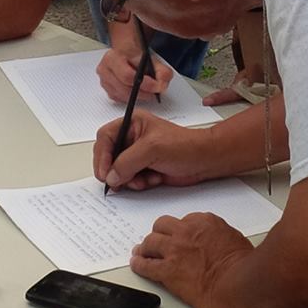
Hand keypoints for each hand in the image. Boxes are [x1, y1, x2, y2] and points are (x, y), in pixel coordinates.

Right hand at [93, 110, 228, 191]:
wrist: (205, 161)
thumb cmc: (184, 146)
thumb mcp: (152, 149)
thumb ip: (127, 162)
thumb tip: (111, 176)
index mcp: (132, 124)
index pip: (105, 138)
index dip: (102, 155)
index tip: (105, 172)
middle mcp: (132, 138)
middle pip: (109, 156)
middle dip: (115, 171)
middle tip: (119, 182)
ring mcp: (138, 155)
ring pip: (119, 171)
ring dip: (129, 179)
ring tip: (144, 180)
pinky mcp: (144, 168)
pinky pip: (130, 180)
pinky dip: (138, 183)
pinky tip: (154, 179)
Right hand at [97, 43, 173, 102]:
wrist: (126, 54)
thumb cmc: (135, 55)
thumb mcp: (151, 58)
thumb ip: (161, 71)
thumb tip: (162, 85)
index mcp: (113, 57)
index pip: (127, 75)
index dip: (144, 84)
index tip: (156, 86)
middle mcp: (105, 69)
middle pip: (125, 89)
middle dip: (143, 92)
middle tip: (155, 91)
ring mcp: (104, 80)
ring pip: (123, 96)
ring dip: (138, 96)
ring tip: (148, 91)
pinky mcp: (107, 90)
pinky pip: (120, 99)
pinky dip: (131, 98)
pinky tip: (138, 92)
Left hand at [130, 212, 252, 307]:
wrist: (238, 283)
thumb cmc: (242, 264)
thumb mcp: (234, 239)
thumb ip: (219, 237)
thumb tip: (216, 243)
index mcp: (204, 222)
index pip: (184, 221)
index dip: (179, 230)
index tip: (178, 236)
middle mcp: (186, 232)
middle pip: (162, 227)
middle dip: (159, 234)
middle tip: (156, 242)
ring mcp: (174, 250)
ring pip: (150, 242)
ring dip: (145, 247)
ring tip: (141, 252)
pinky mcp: (167, 270)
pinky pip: (146, 265)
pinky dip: (139, 264)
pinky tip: (136, 264)